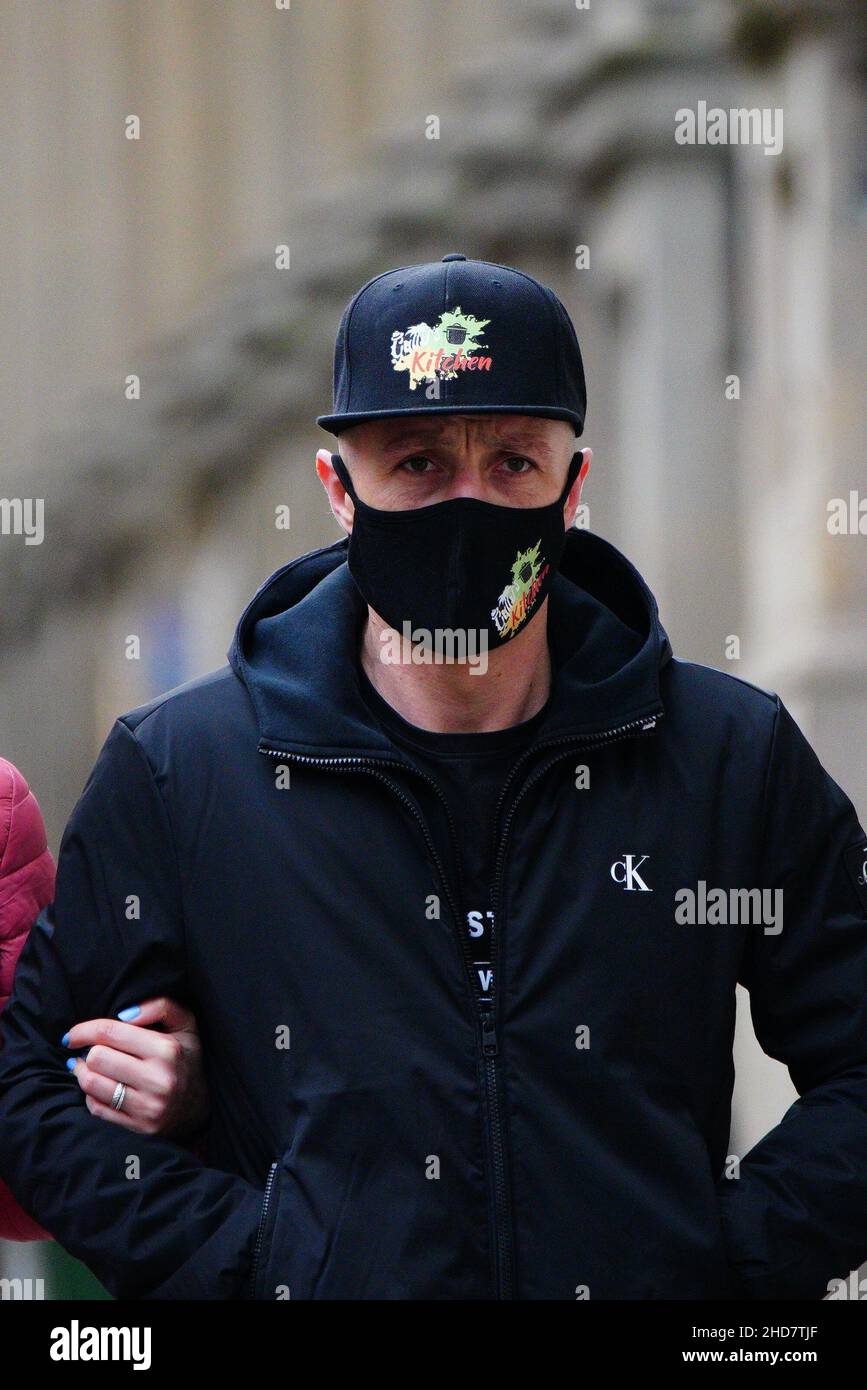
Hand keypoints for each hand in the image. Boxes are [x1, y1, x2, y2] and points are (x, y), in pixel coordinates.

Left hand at [62, 996, 209, 1138]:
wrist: (199, 1104)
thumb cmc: (184, 1056)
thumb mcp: (184, 1023)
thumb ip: (159, 1007)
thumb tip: (124, 1014)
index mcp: (167, 1050)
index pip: (110, 1033)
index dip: (84, 1030)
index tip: (73, 1034)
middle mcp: (158, 1080)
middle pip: (96, 1058)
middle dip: (89, 1052)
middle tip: (93, 1052)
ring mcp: (148, 1107)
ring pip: (91, 1084)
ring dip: (84, 1073)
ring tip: (91, 1068)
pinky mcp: (138, 1128)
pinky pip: (96, 1108)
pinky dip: (92, 1095)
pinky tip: (102, 1087)